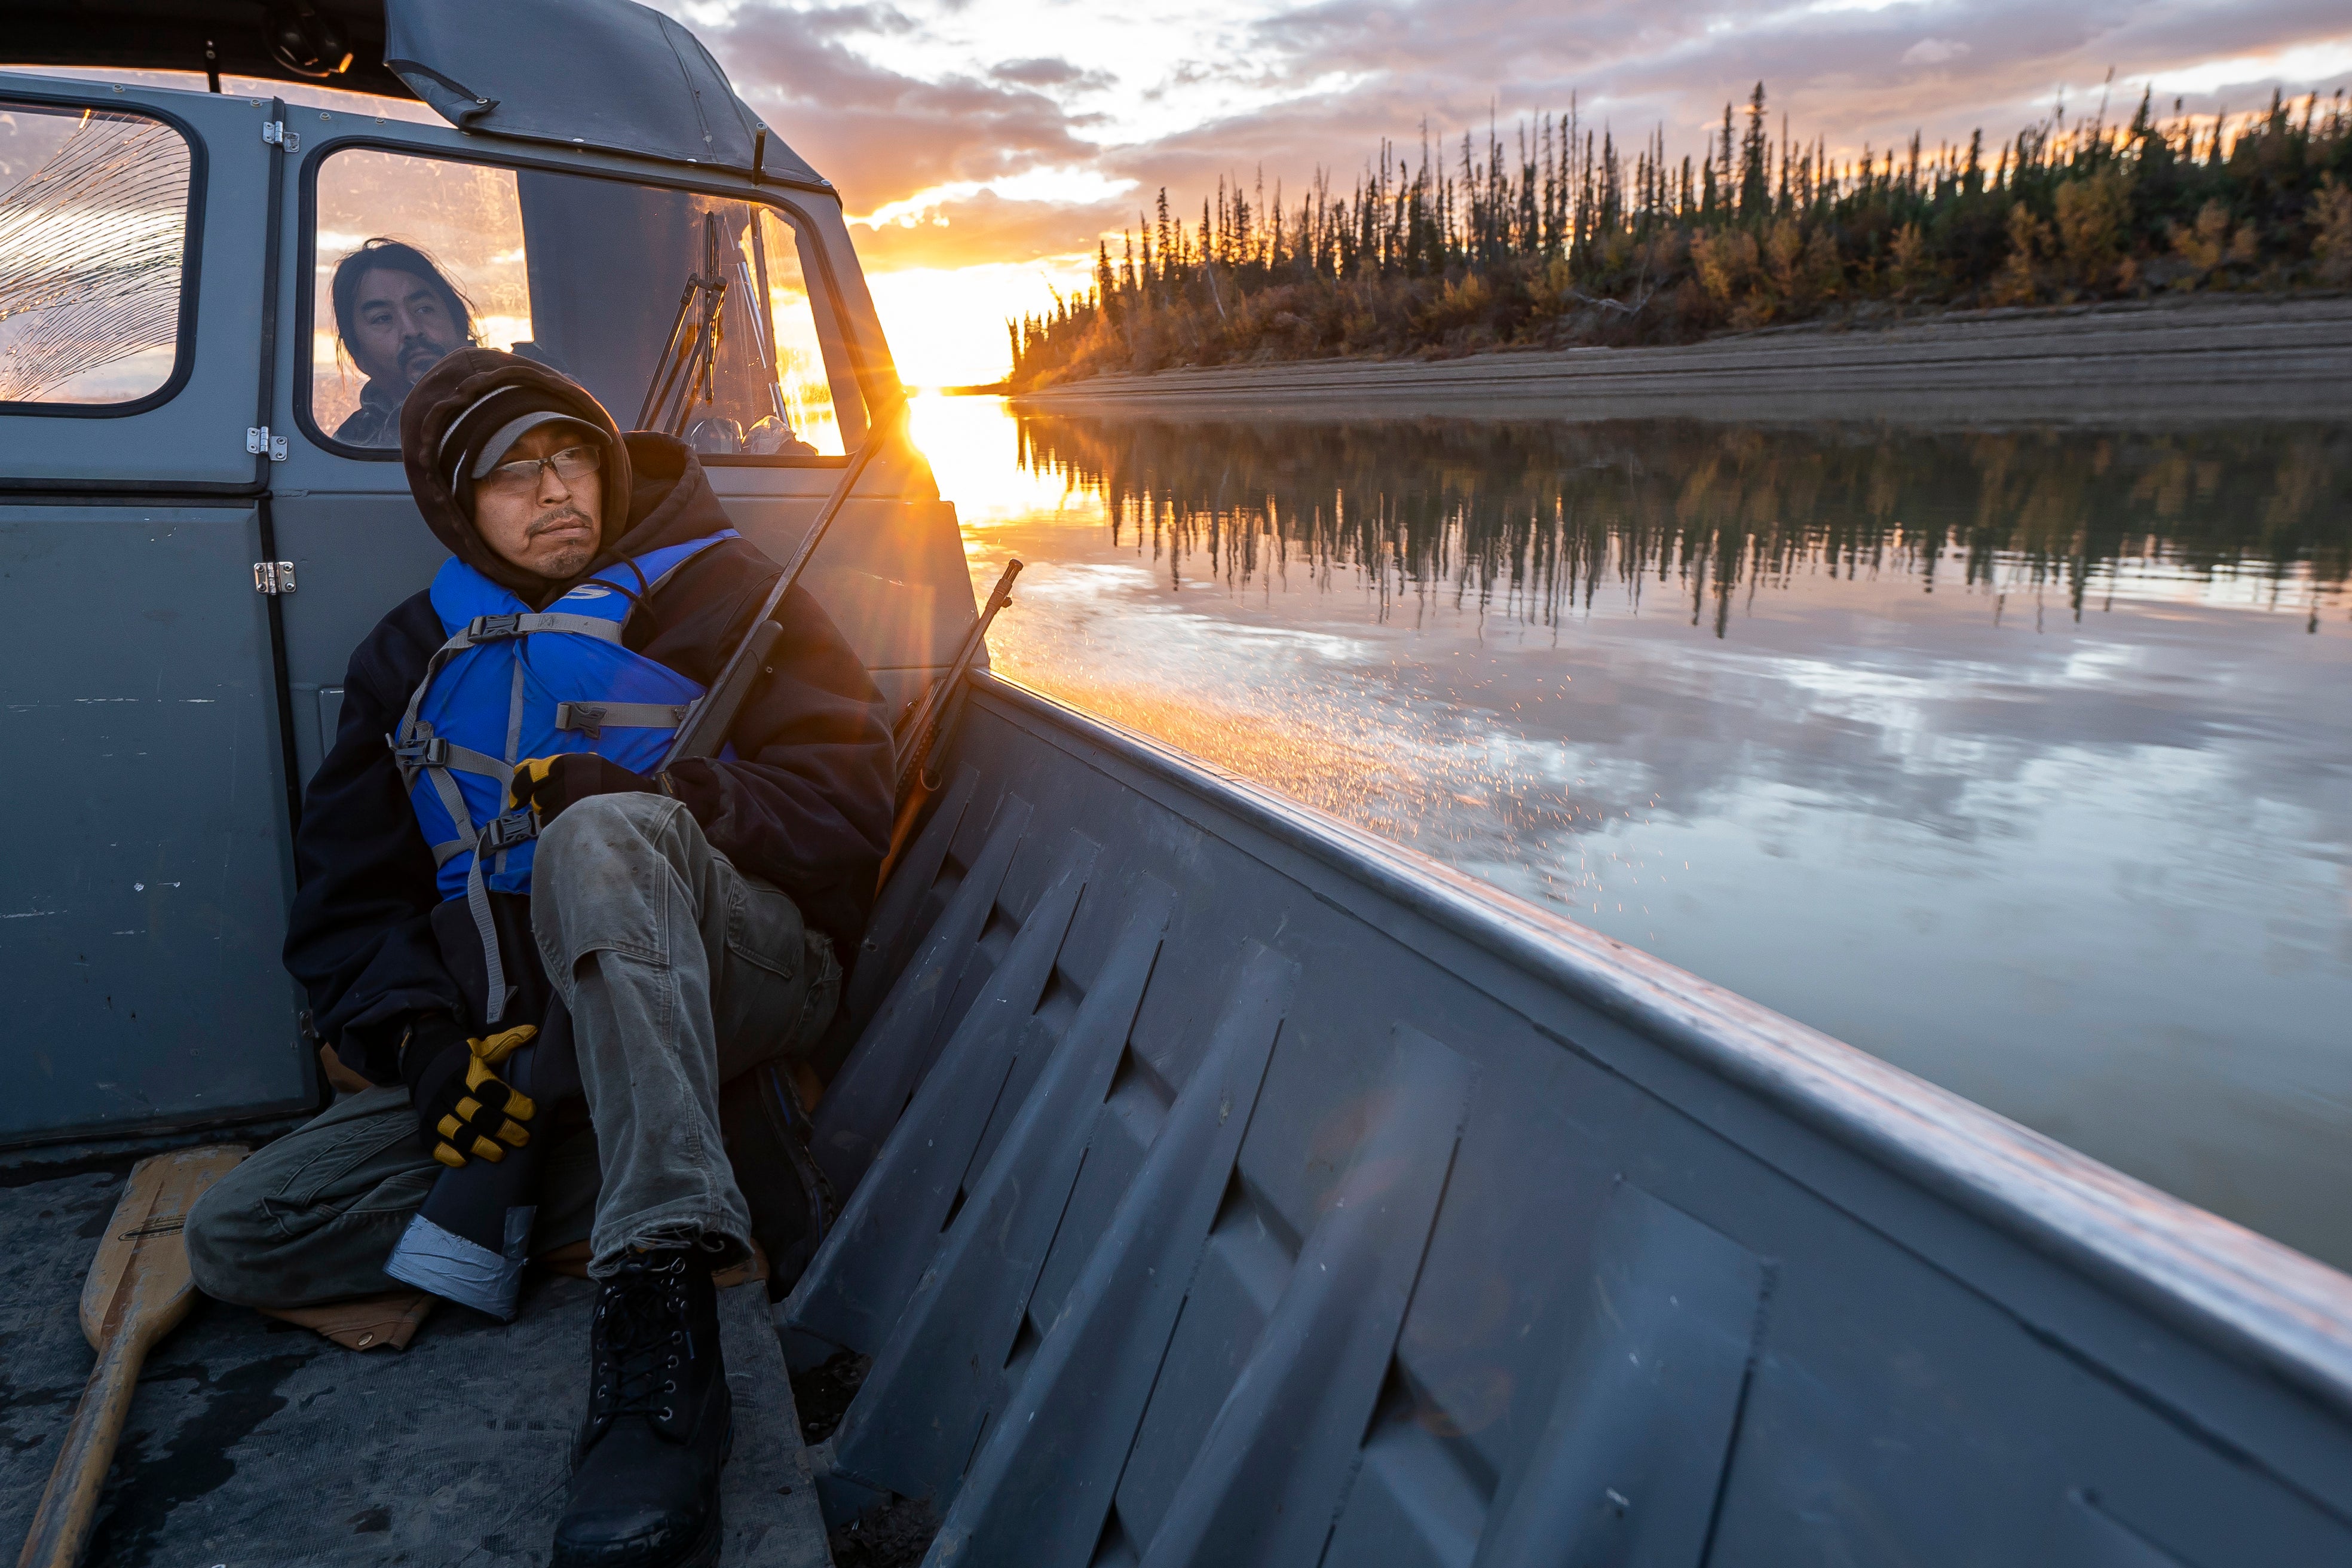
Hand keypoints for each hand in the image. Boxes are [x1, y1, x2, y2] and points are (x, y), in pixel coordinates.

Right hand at [400, 1015, 538, 1167]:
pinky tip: (464, 1161)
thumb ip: (508, 1042)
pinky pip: (432, 1142)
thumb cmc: (466, 1059)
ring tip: (499, 1154)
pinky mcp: (425, 1124)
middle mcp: (449, 1090)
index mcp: (467, 1070)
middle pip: (474, 1112)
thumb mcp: (486, 1047)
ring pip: (454, 1129)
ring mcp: (435, 1108)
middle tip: (522, 1138)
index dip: (510, 1101)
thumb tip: (533, 1031)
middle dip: (500, 1127)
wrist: (428, 1061)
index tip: (531, 1111)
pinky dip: (446, 1153)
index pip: (489, 1087)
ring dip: (477, 1144)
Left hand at [510, 753, 656, 824]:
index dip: (519, 790)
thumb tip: (519, 767)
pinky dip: (563, 826)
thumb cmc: (610, 780)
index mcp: (567, 763)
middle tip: (566, 803)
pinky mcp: (578, 818)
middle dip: (546, 803)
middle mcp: (566, 780)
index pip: (528, 777)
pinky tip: (579, 821)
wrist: (640, 798)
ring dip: (555, 816)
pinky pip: (557, 827)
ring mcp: (572, 801)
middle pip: (538, 799)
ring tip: (576, 812)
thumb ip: (550, 766)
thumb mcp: (583, 764)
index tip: (517, 802)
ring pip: (546, 815)